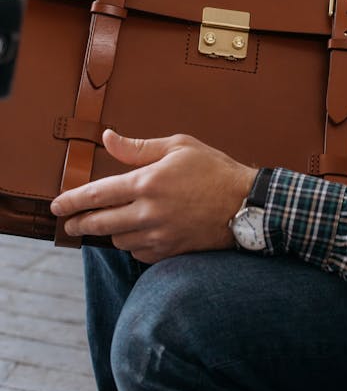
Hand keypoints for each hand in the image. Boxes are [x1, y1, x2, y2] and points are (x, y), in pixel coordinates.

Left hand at [50, 129, 256, 262]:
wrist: (245, 204)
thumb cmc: (213, 170)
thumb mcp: (178, 146)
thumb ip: (138, 147)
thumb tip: (107, 138)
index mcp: (148, 182)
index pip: (97, 194)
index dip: (72, 200)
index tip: (57, 205)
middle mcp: (148, 212)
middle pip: (100, 223)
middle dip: (79, 223)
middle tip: (69, 223)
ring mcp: (158, 235)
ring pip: (118, 239)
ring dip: (109, 232)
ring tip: (107, 224)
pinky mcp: (169, 251)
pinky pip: (138, 252)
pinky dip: (131, 243)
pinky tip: (135, 234)